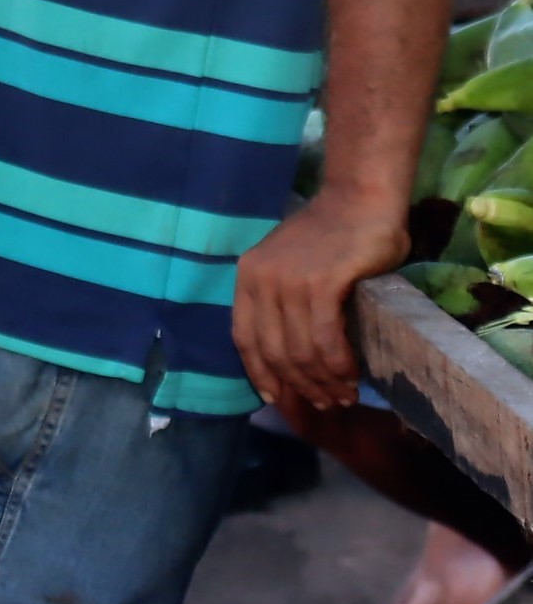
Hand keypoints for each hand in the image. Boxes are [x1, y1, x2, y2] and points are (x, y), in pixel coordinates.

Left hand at [233, 186, 408, 410]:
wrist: (359, 201)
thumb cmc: (330, 240)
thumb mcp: (289, 269)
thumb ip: (282, 306)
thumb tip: (288, 365)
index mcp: (248, 276)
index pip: (244, 339)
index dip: (261, 375)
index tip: (280, 400)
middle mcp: (261, 279)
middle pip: (275, 353)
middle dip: (302, 387)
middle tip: (329, 402)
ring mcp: (290, 280)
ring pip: (301, 351)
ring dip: (325, 382)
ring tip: (346, 394)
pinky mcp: (322, 282)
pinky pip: (326, 339)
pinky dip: (339, 364)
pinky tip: (353, 374)